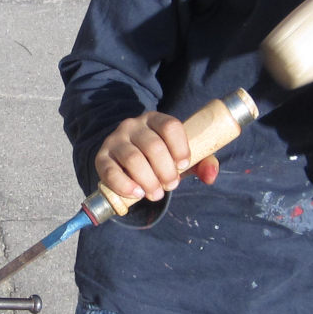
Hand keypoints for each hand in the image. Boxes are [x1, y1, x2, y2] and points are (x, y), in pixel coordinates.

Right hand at [95, 112, 219, 201]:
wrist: (124, 158)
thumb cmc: (160, 157)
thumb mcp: (180, 156)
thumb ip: (201, 163)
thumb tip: (211, 175)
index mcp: (155, 119)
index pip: (170, 125)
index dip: (180, 147)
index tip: (184, 165)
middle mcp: (133, 125)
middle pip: (153, 145)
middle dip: (166, 170)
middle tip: (171, 185)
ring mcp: (115, 140)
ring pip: (133, 159)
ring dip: (149, 181)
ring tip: (157, 194)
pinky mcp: (101, 158)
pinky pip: (110, 171)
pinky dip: (125, 185)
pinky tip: (137, 193)